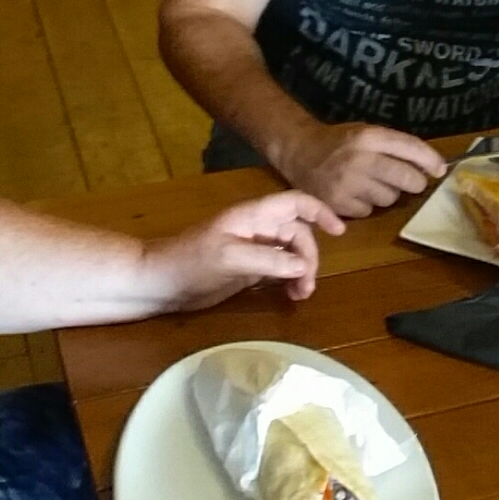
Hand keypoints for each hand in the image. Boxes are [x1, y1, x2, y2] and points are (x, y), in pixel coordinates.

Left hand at [144, 190, 344, 310]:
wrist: (159, 282)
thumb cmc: (190, 261)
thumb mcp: (230, 257)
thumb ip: (269, 259)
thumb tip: (302, 266)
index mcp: (253, 216)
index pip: (295, 203)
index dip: (319, 212)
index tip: (340, 231)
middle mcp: (257, 229)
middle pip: (298, 234)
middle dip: (308, 257)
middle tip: (307, 286)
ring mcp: (253, 249)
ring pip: (290, 254)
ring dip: (301, 272)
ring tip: (300, 295)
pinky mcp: (248, 270)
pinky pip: (278, 270)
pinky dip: (289, 281)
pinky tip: (290, 296)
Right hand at [276, 120, 446, 218]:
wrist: (298, 151)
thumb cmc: (339, 142)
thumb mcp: (366, 133)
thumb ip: (395, 146)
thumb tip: (432, 166)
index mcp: (369, 136)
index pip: (410, 148)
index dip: (430, 160)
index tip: (440, 170)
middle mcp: (360, 159)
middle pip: (406, 178)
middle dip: (414, 182)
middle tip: (410, 182)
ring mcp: (349, 184)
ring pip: (389, 198)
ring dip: (388, 194)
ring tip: (371, 183)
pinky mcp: (338, 204)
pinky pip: (369, 211)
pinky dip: (367, 205)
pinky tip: (355, 194)